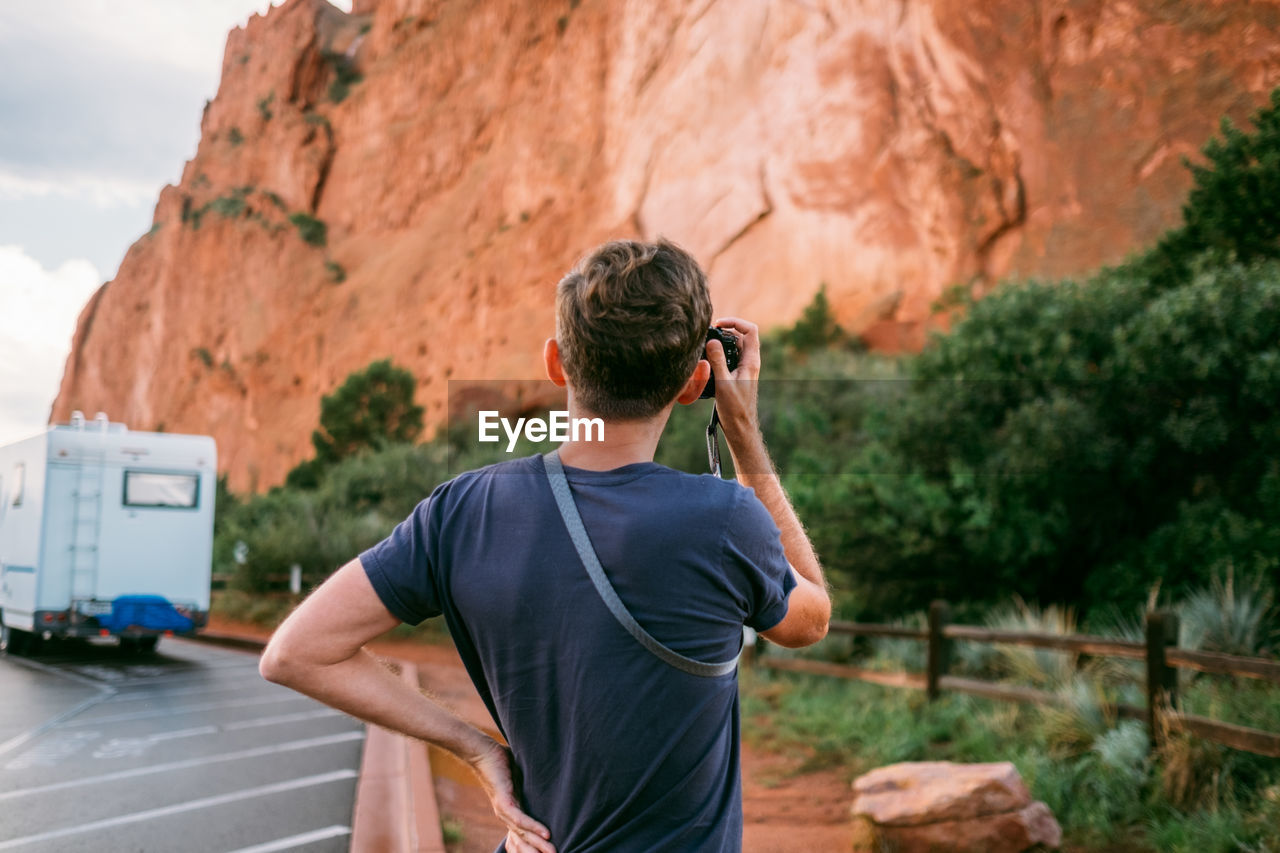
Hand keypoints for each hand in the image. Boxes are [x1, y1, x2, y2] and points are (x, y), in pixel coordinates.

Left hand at [467, 738, 555, 852]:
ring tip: (553, 851)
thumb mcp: (521, 777)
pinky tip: (546, 833)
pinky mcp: (503, 801)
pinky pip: (520, 818)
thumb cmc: (501, 761)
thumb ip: (532, 784)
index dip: (534, 844)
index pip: (523, 833)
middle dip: (539, 850)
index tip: (548, 851)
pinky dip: (533, 826)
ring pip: (523, 832)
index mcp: (512, 810)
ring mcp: (504, 810)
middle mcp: (506, 815)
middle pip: (524, 839)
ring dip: (538, 844)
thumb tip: (550, 779)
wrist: (482, 752)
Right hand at [704, 317, 761, 443]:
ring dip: (722, 341)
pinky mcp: (737, 375)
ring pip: (735, 346)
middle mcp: (750, 362)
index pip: (750, 330)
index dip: (735, 322)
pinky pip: (730, 357)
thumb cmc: (734, 408)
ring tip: (706, 343)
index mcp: (751, 361)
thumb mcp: (723, 383)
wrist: (740, 427)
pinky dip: (720, 353)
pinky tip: (707, 358)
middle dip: (726, 330)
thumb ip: (718, 360)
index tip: (718, 324)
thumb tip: (712, 340)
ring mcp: (744, 368)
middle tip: (709, 333)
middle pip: (742, 335)